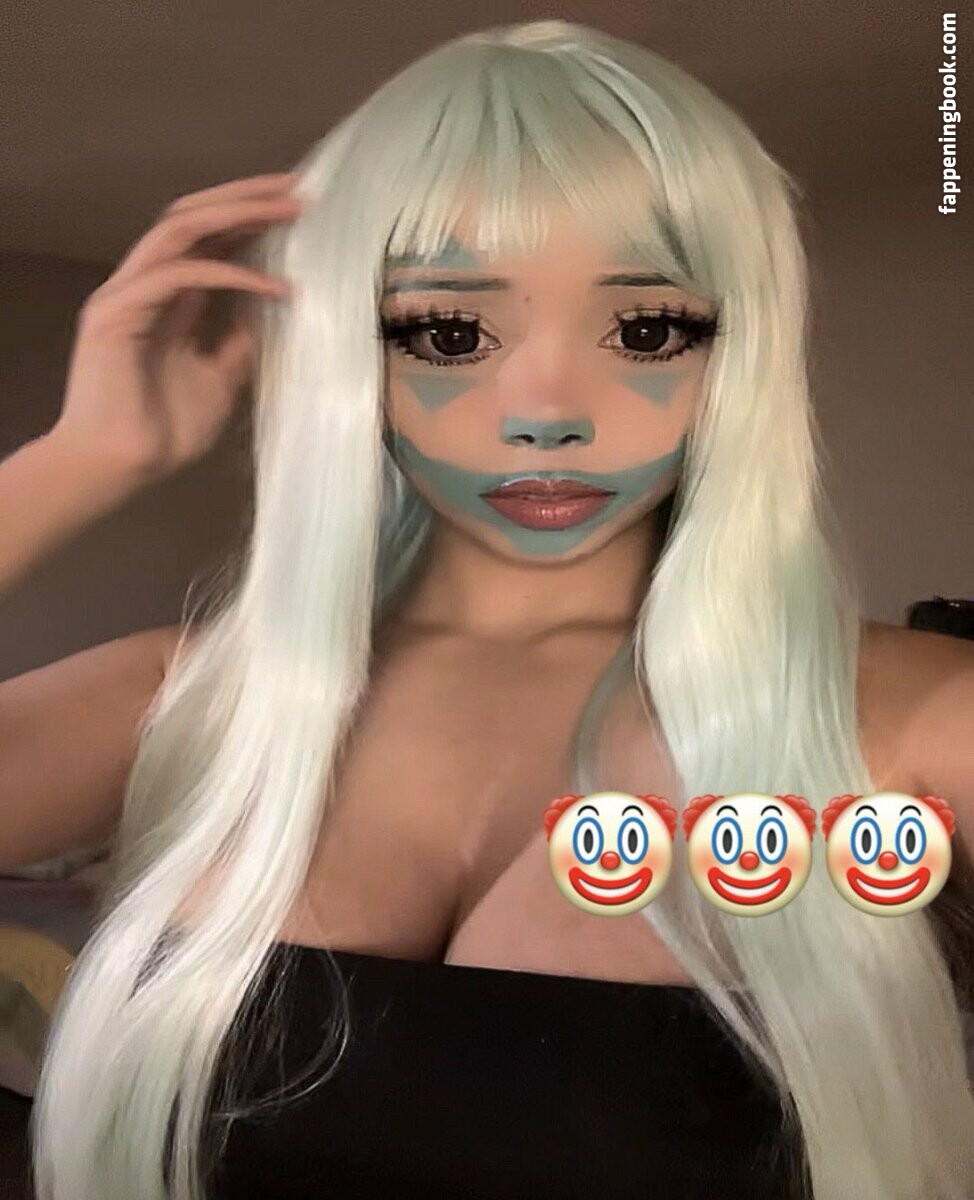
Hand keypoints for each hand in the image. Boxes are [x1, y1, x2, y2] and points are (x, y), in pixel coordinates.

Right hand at [50, 171, 302, 484]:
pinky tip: (274, 288)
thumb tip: (272, 315)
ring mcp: (127, 293)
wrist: (122, 467)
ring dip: (238, 214)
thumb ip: (238, 344)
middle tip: (299, 188)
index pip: (209, 238)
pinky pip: (179, 275)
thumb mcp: (221, 381)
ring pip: (181, 228)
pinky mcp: (116, 311)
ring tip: (290, 211)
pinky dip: (230, 275)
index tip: (299, 207)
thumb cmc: (164, 432)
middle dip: (246, 197)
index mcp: (167, 297)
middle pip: (194, 216)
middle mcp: (145, 284)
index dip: (250, 217)